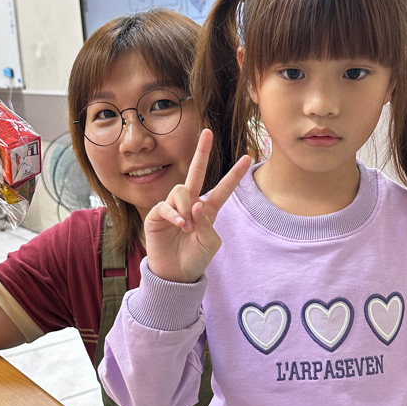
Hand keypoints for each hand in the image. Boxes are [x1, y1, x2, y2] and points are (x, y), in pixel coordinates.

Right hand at [144, 129, 251, 282]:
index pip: (223, 188)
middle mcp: (191, 204)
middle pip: (196, 172)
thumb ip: (208, 224)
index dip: (235, 174)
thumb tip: (197, 204)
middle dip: (202, 152)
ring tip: (186, 227)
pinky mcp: (158, 213)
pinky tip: (180, 226)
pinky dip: (175, 215)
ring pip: (181, 189)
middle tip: (206, 132)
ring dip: (185, 207)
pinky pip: (166, 204)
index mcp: (208, 210)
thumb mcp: (210, 244)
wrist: (175, 274)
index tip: (248, 157)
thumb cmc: (195, 258)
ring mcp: (174, 207)